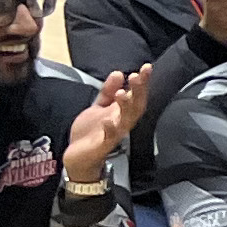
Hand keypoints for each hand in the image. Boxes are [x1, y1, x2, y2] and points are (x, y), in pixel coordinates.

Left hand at [61, 68, 147, 187]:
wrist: (79, 158)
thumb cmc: (91, 133)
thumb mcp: (98, 107)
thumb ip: (108, 91)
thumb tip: (118, 73)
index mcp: (121, 112)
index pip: (136, 95)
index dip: (143, 82)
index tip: (146, 68)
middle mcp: (121, 122)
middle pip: (136, 106)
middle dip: (138, 91)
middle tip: (137, 76)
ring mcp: (114, 134)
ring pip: (126, 120)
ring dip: (126, 107)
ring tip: (123, 93)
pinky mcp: (103, 145)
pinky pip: (109, 137)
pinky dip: (110, 129)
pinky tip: (107, 121)